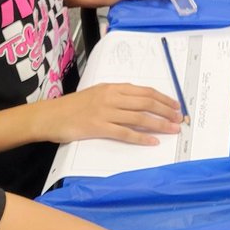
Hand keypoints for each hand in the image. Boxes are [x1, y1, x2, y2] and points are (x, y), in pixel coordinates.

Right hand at [41, 83, 181, 144]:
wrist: (50, 116)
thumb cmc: (73, 106)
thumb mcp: (97, 94)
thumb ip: (116, 96)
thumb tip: (139, 102)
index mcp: (112, 87)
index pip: (144, 91)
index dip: (163, 98)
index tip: (175, 105)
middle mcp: (111, 97)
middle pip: (146, 102)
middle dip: (166, 110)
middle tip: (179, 118)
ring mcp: (105, 112)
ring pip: (139, 117)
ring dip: (159, 124)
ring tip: (172, 129)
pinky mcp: (99, 127)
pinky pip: (125, 133)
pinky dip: (141, 138)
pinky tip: (152, 142)